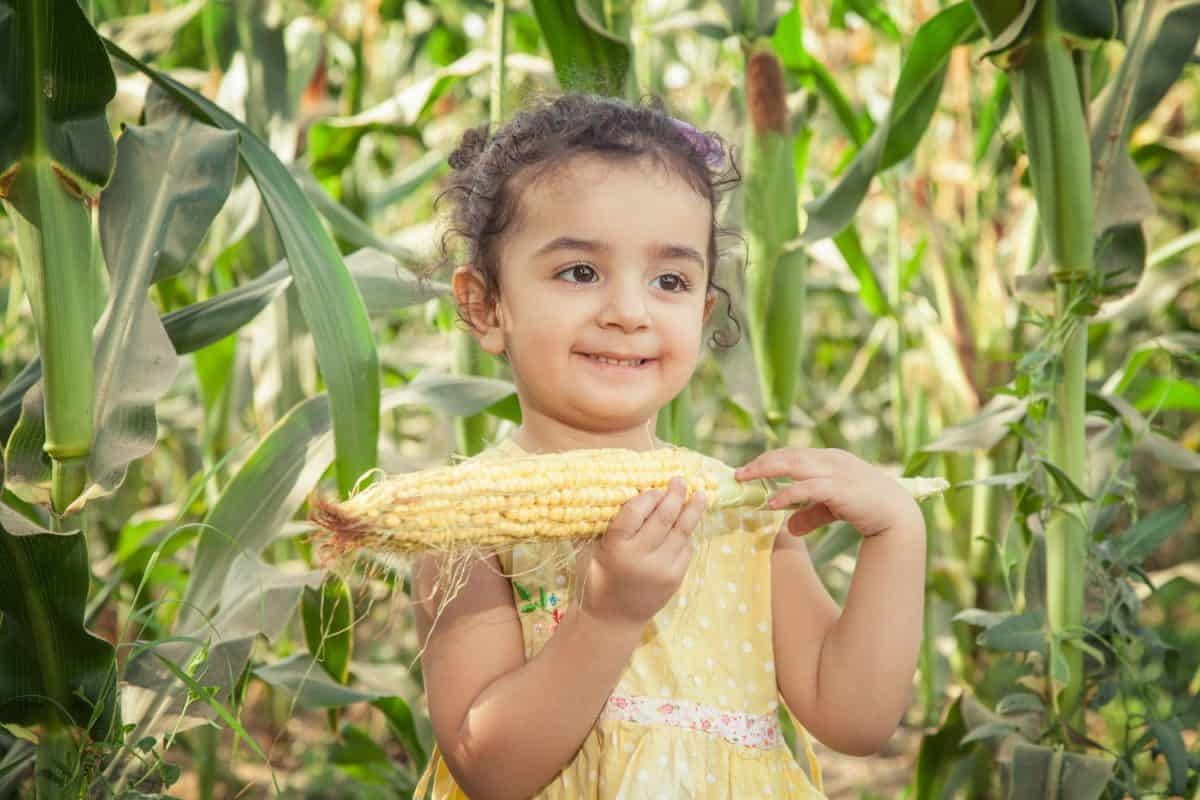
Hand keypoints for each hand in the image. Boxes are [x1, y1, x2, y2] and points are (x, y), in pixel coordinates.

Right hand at [574, 476, 704, 630]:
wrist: (612, 619)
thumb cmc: (597, 580)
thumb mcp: (590, 552)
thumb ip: (602, 526)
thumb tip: (618, 492)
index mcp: (615, 548)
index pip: (635, 511)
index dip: (648, 496)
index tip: (655, 487)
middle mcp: (640, 558)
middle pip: (663, 517)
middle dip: (675, 495)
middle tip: (681, 480)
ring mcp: (661, 569)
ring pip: (681, 532)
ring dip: (692, 510)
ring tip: (701, 494)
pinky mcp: (674, 579)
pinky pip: (686, 550)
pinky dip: (688, 535)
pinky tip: (689, 524)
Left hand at [735, 448, 922, 537]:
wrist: (898, 515)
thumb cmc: (866, 508)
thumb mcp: (832, 509)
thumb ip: (809, 514)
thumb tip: (787, 526)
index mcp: (829, 459)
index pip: (791, 454)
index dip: (768, 460)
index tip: (748, 470)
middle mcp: (831, 460)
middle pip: (788, 455)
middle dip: (761, 463)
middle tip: (738, 474)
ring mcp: (836, 472)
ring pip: (794, 464)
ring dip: (767, 470)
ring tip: (746, 479)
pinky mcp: (840, 489)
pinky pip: (808, 488)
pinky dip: (788, 493)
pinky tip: (772, 502)